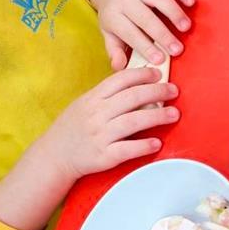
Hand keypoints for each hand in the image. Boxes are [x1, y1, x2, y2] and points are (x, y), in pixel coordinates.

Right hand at [38, 67, 178, 180]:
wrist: (54, 155)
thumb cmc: (73, 128)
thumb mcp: (84, 105)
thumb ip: (107, 96)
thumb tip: (137, 85)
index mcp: (93, 98)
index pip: (120, 79)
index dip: (142, 74)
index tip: (158, 73)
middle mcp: (97, 114)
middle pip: (132, 97)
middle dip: (157, 92)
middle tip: (174, 91)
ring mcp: (100, 135)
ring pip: (134, 121)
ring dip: (158, 117)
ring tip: (174, 114)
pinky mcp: (103, 156)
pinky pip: (127, 149)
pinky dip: (144, 145)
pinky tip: (157, 142)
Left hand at [89, 0, 194, 69]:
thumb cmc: (116, 19)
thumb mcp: (110, 36)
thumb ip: (115, 52)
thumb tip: (120, 67)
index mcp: (113, 16)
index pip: (129, 33)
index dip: (145, 47)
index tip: (160, 60)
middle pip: (145, 16)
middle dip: (162, 34)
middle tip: (177, 49)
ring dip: (174, 12)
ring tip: (186, 27)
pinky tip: (190, 2)